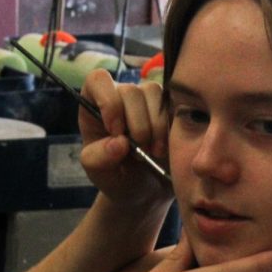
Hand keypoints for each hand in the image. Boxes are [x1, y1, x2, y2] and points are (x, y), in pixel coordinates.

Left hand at [78, 69, 168, 207]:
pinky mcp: (171, 107)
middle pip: (130, 91)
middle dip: (137, 125)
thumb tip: (119, 142)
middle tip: (140, 153)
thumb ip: (99, 159)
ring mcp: (148, 99)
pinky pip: (176, 103)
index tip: (116, 131)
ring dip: (156, 126)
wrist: (145, 190)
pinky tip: (167, 147)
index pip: (98, 80)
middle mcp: (121, 96)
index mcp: (95, 104)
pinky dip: (172, 127)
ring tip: (154, 152)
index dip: (108, 102)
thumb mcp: (100, 174)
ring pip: (155, 93)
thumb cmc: (117, 177)